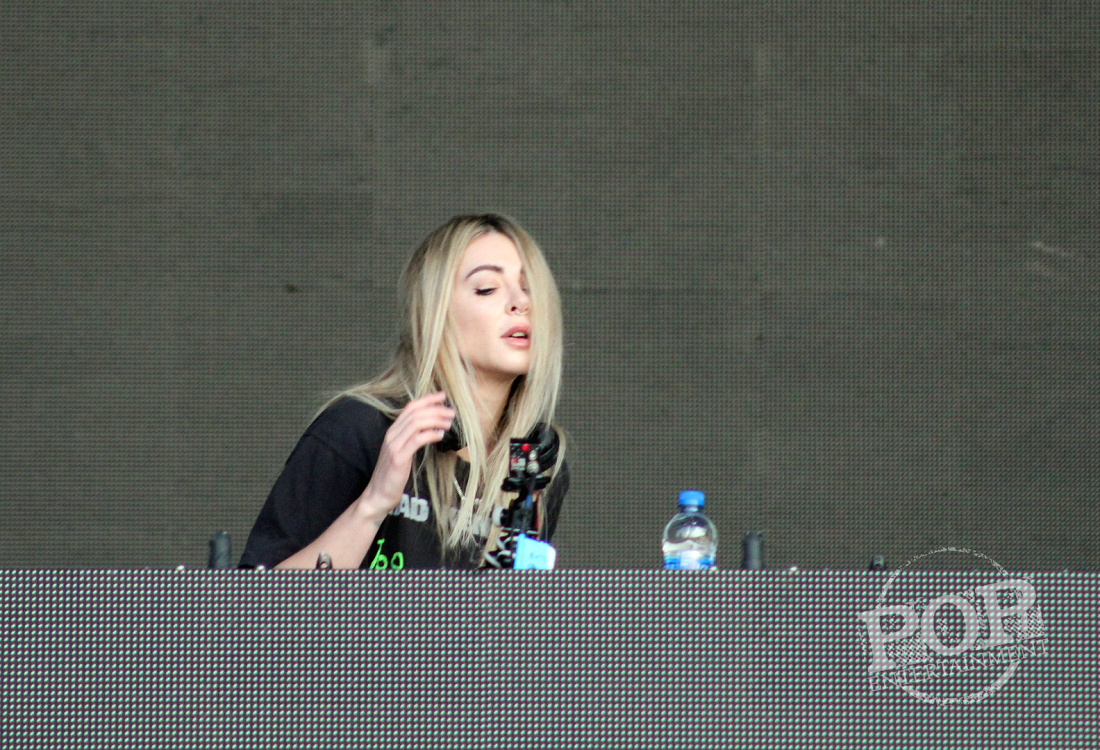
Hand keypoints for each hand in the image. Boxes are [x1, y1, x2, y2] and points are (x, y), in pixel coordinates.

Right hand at [354, 392, 453, 522]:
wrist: (378, 494)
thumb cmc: (393, 474)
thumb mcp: (403, 452)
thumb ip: (413, 439)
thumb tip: (433, 428)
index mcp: (393, 431)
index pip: (410, 408)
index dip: (427, 400)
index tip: (443, 396)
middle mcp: (392, 435)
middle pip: (415, 413)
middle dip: (435, 409)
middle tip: (452, 412)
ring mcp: (394, 445)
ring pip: (417, 423)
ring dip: (436, 420)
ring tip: (449, 423)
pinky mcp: (399, 457)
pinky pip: (417, 440)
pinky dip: (431, 434)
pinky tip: (441, 435)